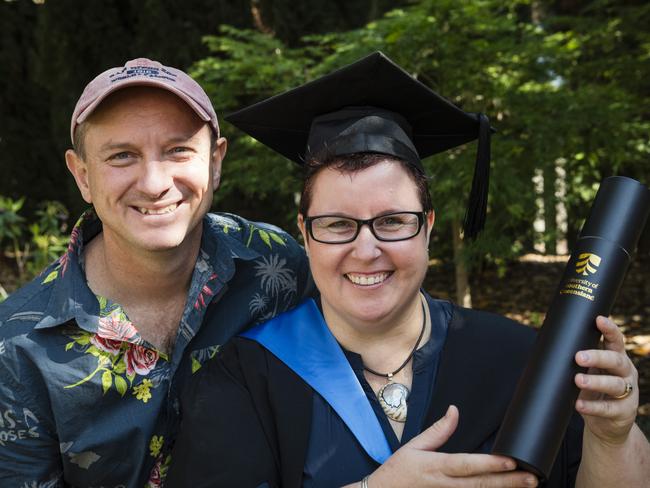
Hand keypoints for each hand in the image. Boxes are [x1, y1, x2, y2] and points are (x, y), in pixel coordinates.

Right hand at [364, 406, 537, 486]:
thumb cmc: (398, 471)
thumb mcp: (414, 446)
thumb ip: (438, 431)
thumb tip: (454, 411)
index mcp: (437, 467)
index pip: (467, 465)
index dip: (490, 464)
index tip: (510, 460)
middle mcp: (446, 485)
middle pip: (482, 484)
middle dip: (509, 481)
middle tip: (532, 476)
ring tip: (528, 485)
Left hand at [574, 315, 638, 444]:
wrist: (607, 425)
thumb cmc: (594, 391)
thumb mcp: (589, 372)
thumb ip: (577, 359)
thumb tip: (548, 340)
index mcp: (617, 358)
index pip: (616, 341)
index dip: (609, 330)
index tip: (598, 320)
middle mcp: (626, 373)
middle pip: (616, 361)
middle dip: (598, 357)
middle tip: (578, 357)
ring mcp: (628, 393)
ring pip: (615, 385)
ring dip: (595, 382)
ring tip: (577, 380)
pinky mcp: (623, 413)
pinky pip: (608, 409)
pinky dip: (592, 407)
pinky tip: (579, 405)